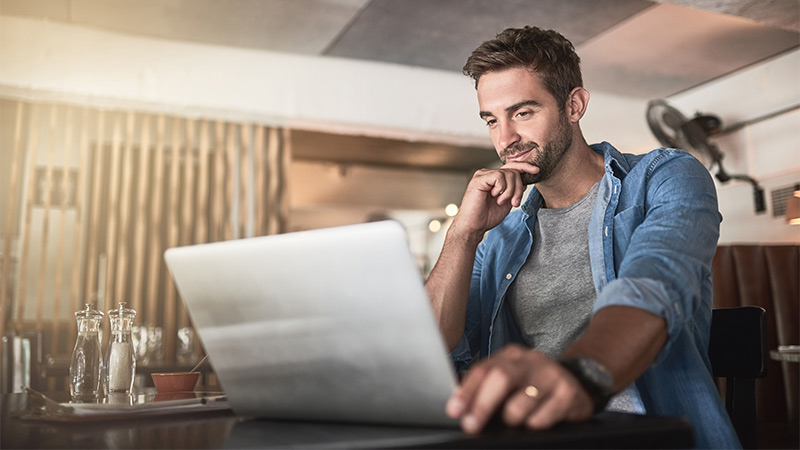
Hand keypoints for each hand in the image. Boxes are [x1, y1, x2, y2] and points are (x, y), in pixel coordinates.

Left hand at [445, 344, 593, 432]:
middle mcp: (530, 360)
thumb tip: (461, 407)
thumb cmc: (535, 387)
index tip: (455, 410)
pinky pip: (542, 417)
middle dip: (482, 405)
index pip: (483, 369)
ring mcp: (551, 374)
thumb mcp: (511, 381)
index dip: (466, 391)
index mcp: (511, 356)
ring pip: (520, 402)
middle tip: (471, 425)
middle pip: (500, 378)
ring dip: (511, 419)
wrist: (578, 385)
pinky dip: (533, 425)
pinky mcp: (568, 393)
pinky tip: (536, 422)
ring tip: (514, 422)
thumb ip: (487, 388)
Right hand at [450, 162, 539, 237]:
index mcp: (494, 179)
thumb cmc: (486, 216)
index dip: (525, 167)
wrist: (474, 226)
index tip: (536, 170)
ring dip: (511, 191)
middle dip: (519, 188)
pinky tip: (495, 197)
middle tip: (515, 203)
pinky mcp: (479, 178)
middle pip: (513, 171)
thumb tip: (524, 181)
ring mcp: (483, 175)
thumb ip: (514, 191)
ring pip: (509, 174)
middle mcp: (488, 174)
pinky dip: (502, 189)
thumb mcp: (507, 202)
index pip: (512, 167)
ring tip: (502, 202)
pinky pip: (499, 176)